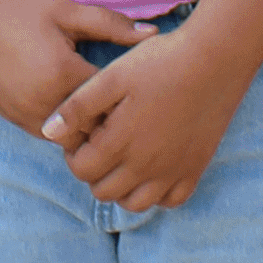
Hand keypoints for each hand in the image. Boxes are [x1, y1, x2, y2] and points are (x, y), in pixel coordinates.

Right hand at [0, 0, 150, 146]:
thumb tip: (154, 36)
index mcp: (61, 74)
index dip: (129, 101)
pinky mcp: (9, 116)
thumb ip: (113, 25)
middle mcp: (41, 102)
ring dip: (84, 128)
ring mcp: (22, 113)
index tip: (144, 94)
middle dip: (109, 121)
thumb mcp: (68, 11)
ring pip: (68, 139)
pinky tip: (72, 106)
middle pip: (91, 130)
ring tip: (102, 109)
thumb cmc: (20, 6)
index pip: (109, 104)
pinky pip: (45, 134)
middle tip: (129, 109)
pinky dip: (62, 126)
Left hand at [45, 25, 245, 213]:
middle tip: (101, 145)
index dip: (74, 154)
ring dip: (122, 189)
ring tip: (124, 159)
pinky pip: (172, 200)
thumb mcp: (112, 78)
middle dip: (95, 172)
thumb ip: (78, 107)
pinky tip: (153, 169)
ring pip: (135, 204)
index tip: (83, 134)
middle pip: (104, 191)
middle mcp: (146, 165)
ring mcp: (173, 170)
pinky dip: (157, 193)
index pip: (82, 170)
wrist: (214, 58)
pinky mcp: (196, 167)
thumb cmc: (159, 62)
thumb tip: (47, 131)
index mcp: (120, 142)